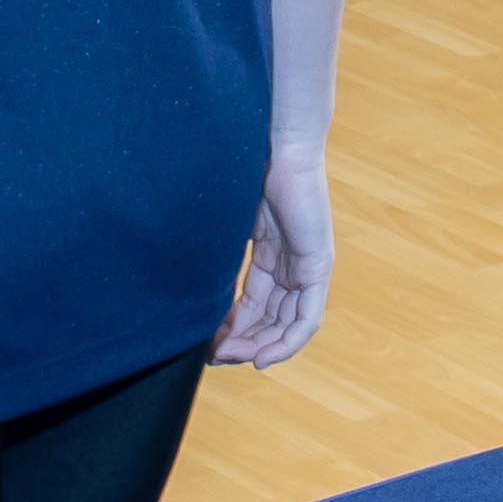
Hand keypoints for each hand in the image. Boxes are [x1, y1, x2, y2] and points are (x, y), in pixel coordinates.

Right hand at [217, 144, 334, 368]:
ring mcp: (308, 266)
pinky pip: (307, 318)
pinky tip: (264, 356)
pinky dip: (287, 342)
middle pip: (270, 319)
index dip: (231, 329)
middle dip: (242, 342)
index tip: (205, 345)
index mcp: (271, 256)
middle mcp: (292, 265)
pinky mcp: (318, 266)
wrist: (274, 145)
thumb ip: (216, 258)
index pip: (254, 305)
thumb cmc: (246, 173)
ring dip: (260, 347)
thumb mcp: (227, 228)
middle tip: (214, 356)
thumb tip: (184, 289)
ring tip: (230, 356)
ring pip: (287, 324)